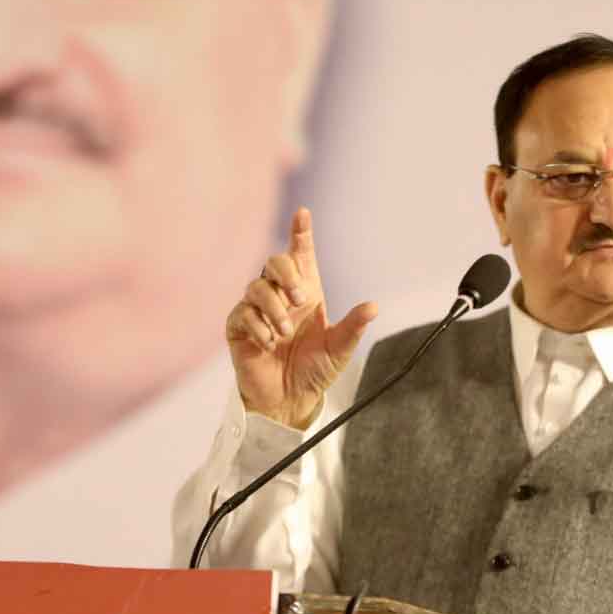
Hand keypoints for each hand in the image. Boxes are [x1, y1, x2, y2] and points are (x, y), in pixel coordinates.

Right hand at [225, 208, 377, 427]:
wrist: (290, 400)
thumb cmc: (315, 370)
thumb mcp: (340, 349)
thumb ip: (353, 326)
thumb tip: (374, 307)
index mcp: (306, 292)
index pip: (300, 255)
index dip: (300, 233)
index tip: (303, 213)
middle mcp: (280, 296)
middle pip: (273, 262)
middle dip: (286, 274)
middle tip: (300, 298)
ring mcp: (257, 310)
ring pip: (256, 287)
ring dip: (273, 307)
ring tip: (283, 333)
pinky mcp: (239, 328)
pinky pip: (242, 314)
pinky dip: (258, 328)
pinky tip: (269, 344)